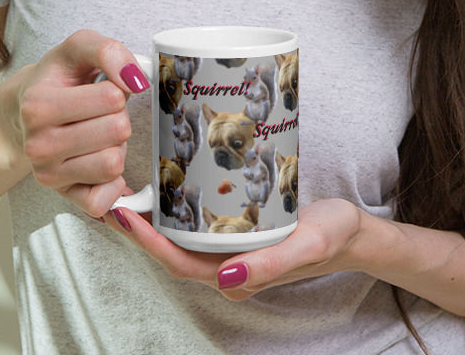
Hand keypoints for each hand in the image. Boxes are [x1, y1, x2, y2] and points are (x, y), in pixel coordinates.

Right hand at [8, 30, 149, 218]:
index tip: (99, 87)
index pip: (112, 97)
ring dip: (116, 146)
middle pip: (118, 131)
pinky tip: (100, 161)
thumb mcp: (79, 47)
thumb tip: (135, 79)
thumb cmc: (59, 77)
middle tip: (99, 112)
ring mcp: (48, 175)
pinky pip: (104, 201)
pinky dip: (112, 182)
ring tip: (97, 133)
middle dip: (118, 116)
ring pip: (114, 164)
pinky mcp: (63, 196)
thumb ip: (109, 51)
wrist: (28, 108)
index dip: (117, 88)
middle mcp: (37, 145)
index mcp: (38, 105)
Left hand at [102, 198, 362, 296]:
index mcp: (236, 278)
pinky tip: (168, 186)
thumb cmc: (330, 238)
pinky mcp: (236, 234)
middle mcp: (226, 269)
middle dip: (138, 227)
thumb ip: (269, 267)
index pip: (178, 262)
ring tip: (130, 187)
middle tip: (112, 193)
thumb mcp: (306, 246)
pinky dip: (175, 210)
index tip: (123, 213)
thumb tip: (224, 278)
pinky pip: (197, 226)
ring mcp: (230, 252)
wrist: (352, 233)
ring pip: (181, 239)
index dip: (146, 242)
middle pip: (170, 251)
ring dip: (153, 217)